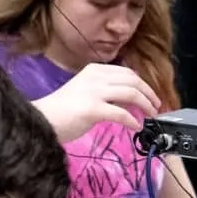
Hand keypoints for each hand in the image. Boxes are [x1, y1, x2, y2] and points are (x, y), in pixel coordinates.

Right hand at [33, 63, 161, 141]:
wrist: (41, 121)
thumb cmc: (60, 111)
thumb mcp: (85, 92)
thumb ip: (105, 93)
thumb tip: (129, 102)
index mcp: (94, 70)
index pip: (127, 73)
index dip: (142, 84)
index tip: (150, 96)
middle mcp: (95, 77)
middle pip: (133, 81)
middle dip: (149, 93)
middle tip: (156, 106)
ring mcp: (94, 92)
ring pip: (131, 93)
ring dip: (145, 105)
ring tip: (150, 116)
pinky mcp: (92, 109)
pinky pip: (121, 114)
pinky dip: (132, 120)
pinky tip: (136, 127)